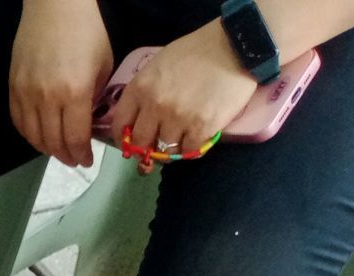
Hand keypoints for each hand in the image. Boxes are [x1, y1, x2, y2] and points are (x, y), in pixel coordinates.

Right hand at [9, 0, 113, 167]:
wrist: (54, 8)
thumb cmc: (86, 31)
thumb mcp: (102, 65)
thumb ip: (94, 97)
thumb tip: (87, 121)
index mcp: (75, 93)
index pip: (75, 138)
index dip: (81, 155)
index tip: (86, 162)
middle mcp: (48, 99)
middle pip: (53, 142)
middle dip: (65, 156)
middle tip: (73, 160)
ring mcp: (27, 94)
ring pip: (33, 136)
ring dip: (46, 148)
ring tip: (57, 151)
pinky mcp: (13, 88)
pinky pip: (19, 122)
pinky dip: (29, 135)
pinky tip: (39, 136)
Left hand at [122, 24, 252, 158]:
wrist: (234, 46)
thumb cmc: (196, 52)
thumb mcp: (159, 64)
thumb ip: (145, 90)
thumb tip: (137, 118)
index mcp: (140, 88)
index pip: (120, 125)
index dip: (123, 138)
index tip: (130, 143)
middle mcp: (155, 106)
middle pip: (140, 143)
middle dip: (145, 149)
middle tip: (153, 149)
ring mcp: (178, 119)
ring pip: (165, 150)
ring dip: (170, 149)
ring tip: (179, 140)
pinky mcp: (202, 128)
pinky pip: (189, 151)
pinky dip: (191, 149)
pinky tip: (195, 139)